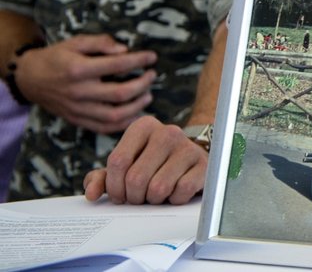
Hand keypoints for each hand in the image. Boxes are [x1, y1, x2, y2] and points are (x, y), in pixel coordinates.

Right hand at [15, 35, 156, 133]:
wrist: (30, 79)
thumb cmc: (57, 57)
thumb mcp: (76, 42)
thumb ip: (100, 43)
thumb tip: (124, 49)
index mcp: (78, 69)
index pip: (117, 65)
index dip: (138, 60)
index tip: (152, 57)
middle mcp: (78, 92)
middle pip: (120, 93)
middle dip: (143, 84)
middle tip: (152, 75)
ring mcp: (77, 109)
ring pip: (115, 115)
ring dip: (137, 106)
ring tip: (148, 95)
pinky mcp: (77, 120)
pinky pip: (103, 128)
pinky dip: (123, 124)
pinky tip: (135, 114)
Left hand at [83, 116, 207, 204]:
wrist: (189, 160)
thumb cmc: (151, 165)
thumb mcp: (124, 168)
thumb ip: (101, 178)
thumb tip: (92, 194)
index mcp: (143, 127)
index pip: (118, 162)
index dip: (114, 186)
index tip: (120, 194)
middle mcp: (167, 132)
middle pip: (136, 178)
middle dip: (134, 196)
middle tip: (139, 197)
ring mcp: (188, 147)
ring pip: (158, 188)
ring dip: (154, 200)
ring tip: (156, 194)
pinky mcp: (204, 164)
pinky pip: (181, 191)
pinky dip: (175, 199)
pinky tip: (175, 192)